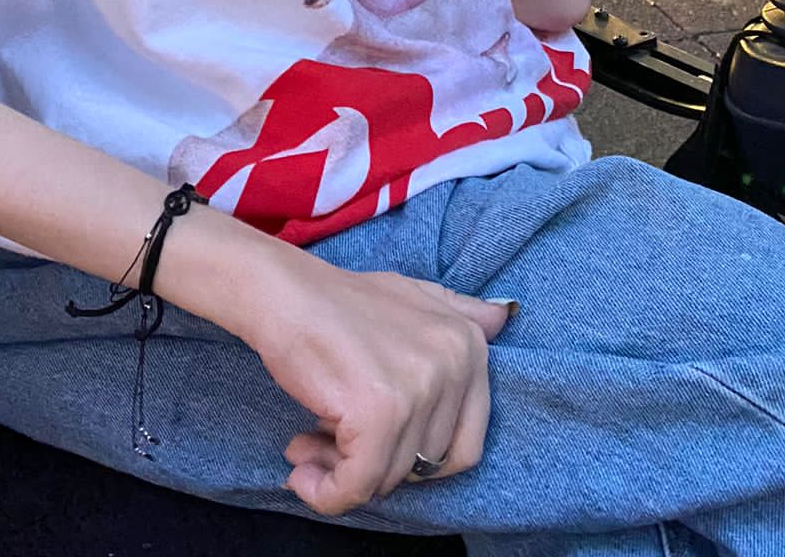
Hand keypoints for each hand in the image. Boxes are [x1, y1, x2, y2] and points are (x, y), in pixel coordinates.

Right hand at [250, 255, 508, 516]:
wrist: (282, 291)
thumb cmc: (341, 301)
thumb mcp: (415, 295)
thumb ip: (460, 312)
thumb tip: (502, 319)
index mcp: (469, 344)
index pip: (464, 444)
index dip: (416, 456)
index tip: (376, 443)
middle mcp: (454, 365)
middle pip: (425, 466)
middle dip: (377, 464)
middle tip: (331, 442)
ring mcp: (418, 389)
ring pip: (389, 478)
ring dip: (342, 473)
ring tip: (309, 444)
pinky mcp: (377, 413)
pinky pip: (357, 486)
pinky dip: (326, 494)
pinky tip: (301, 473)